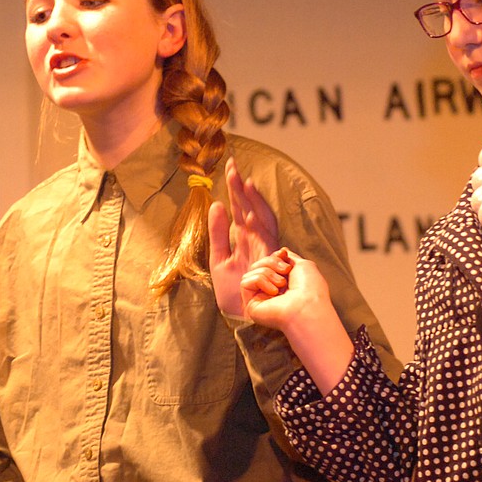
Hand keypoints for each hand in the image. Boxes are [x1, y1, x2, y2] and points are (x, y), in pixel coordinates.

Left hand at [208, 157, 278, 316]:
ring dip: (250, 199)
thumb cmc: (233, 293)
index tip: (230, 168)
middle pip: (250, 207)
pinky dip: (258, 221)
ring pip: (259, 216)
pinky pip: (264, 237)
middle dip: (241, 187)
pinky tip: (248, 208)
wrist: (242, 317)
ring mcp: (262, 248)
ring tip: (242, 181)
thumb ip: (217, 232)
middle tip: (232, 164)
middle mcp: (256, 240)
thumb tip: (216, 204)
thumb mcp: (218, 259)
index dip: (236, 189)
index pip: (240, 208)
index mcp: (244, 239)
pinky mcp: (265, 260)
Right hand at [242, 250, 354, 394]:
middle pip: (258, 263)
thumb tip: (280, 252)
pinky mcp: (251, 307)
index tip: (285, 261)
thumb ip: (289, 258)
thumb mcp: (303, 266)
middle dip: (271, 262)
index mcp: (282, 283)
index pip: (268, 262)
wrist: (307, 309)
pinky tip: (272, 290)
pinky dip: (259, 280)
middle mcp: (270, 292)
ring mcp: (260, 300)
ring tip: (279, 284)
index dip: (275, 258)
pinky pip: (245, 282)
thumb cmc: (312, 291)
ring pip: (251, 271)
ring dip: (267, 271)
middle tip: (284, 275)